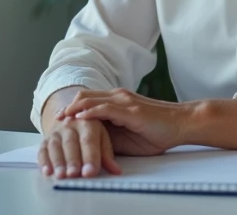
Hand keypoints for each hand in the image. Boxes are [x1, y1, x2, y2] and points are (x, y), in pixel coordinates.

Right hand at [38, 112, 120, 179]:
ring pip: (55, 146)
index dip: (90, 156)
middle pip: (71, 143)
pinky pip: (42, 150)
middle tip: (74, 174)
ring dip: (58, 162)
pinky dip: (44, 162)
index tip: (90, 172)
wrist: (70, 119)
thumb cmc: (89, 132)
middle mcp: (71, 124)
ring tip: (61, 176)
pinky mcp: (45, 139)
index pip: (89, 140)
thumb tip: (117, 171)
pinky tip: (47, 172)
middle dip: (72, 160)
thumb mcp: (101, 137)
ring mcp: (56, 131)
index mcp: (88, 122)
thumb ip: (107, 155)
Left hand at [57, 88, 194, 154]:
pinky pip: (105, 108)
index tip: (59, 118)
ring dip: (74, 109)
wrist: (181, 124)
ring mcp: (125, 101)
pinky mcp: (131, 110)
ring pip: (92, 99)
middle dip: (68, 107)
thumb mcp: (127, 133)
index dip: (72, 107)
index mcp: (119, 100)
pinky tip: (79, 118)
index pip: (89, 99)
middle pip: (86, 95)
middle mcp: (120, 96)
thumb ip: (110, 132)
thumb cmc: (157, 131)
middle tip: (55, 119)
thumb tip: (90, 141)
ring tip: (61, 118)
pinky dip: (90, 112)